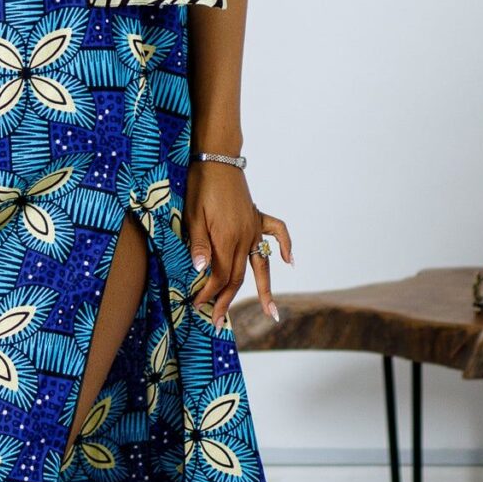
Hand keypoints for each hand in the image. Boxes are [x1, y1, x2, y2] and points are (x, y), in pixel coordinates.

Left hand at [186, 161, 292, 329]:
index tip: (198, 307)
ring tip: (271, 313)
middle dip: (227, 301)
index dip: (209, 294)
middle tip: (217, 322)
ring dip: (264, 289)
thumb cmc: (199, 186)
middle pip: (238, 276)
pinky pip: (277, 231)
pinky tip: (290, 261)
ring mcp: (254, 227)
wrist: (216, 159)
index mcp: (227, 239)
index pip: (220, 276)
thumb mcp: (192, 216)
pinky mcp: (257, 216)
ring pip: (260, 264)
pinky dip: (286, 245)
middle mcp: (245, 237)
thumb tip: (202, 272)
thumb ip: (200, 245)